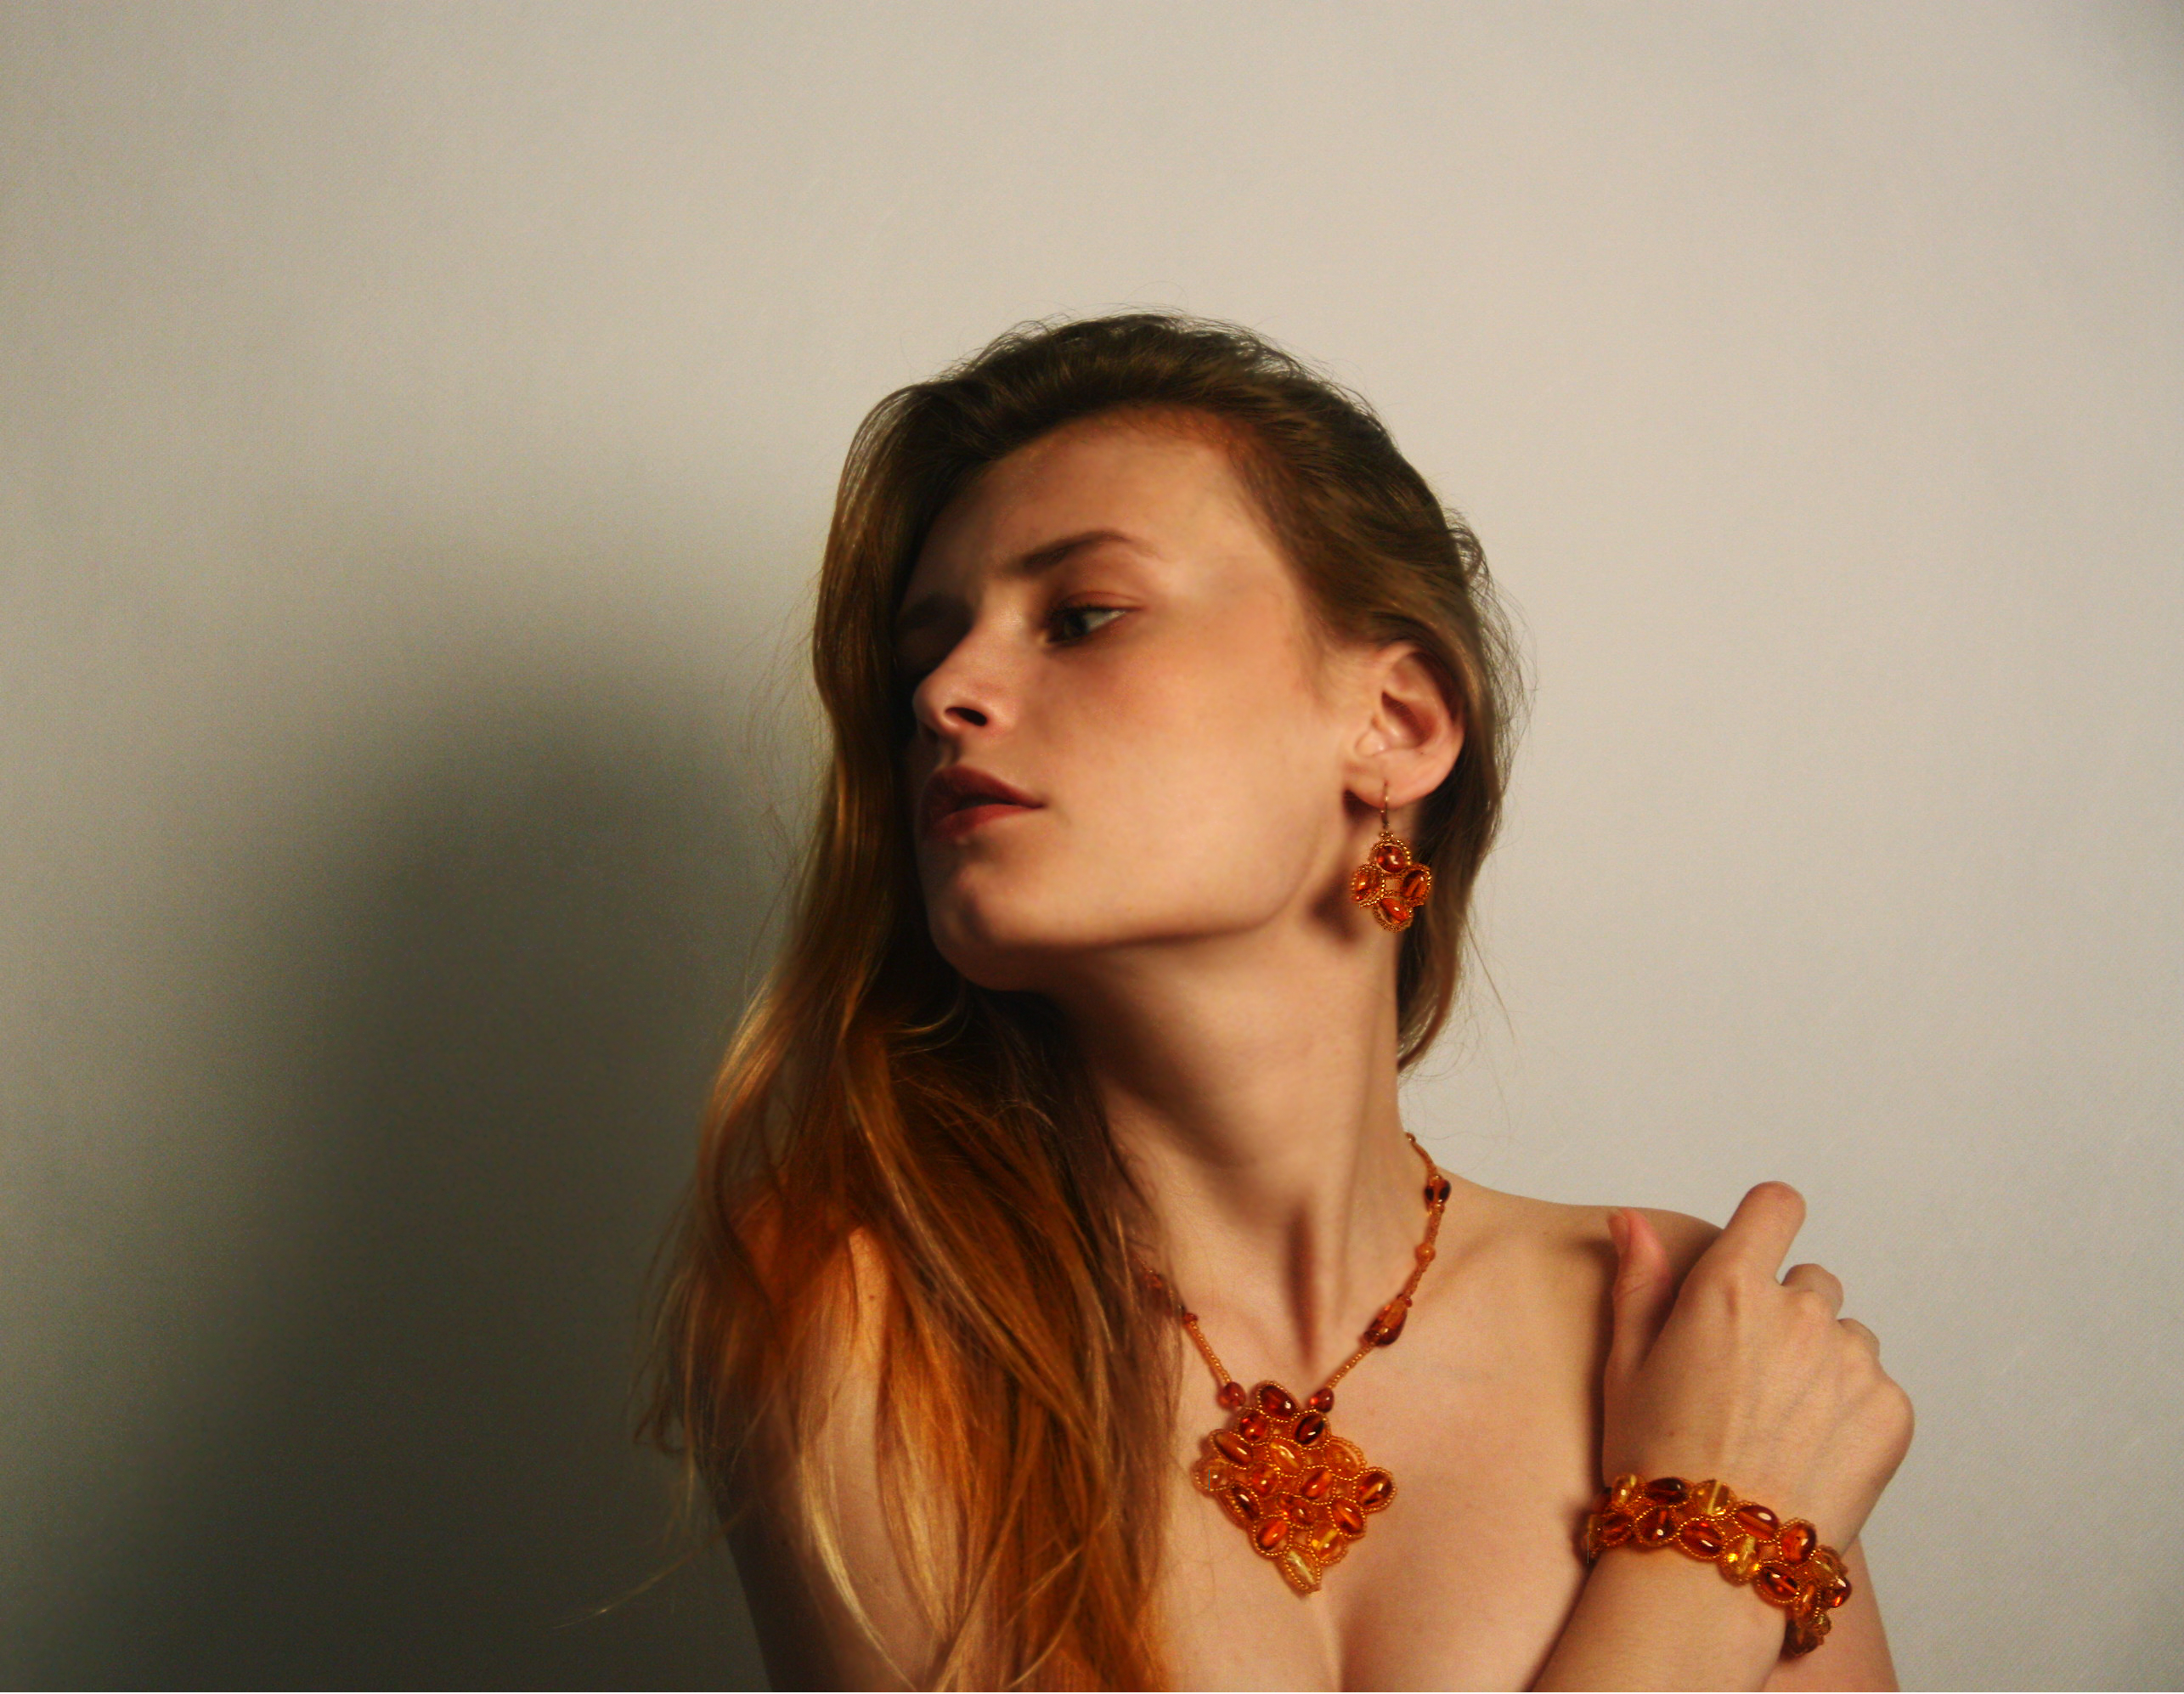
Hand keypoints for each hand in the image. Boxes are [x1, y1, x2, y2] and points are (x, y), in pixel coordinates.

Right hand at [1602, 1183, 1913, 1549]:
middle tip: (1752, 1380)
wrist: (1713, 1554)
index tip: (1762, 1246)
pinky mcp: (1891, 1411)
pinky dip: (1852, 1411)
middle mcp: (1799, 1313)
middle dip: (1788, 1316)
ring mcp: (1851, 1362)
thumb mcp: (1626, 1365)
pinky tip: (1810, 1453)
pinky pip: (1876, 1387)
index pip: (1777, 1206)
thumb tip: (1632, 1221)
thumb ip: (1640, 1281)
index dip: (1770, 1220)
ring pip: (1847, 1338)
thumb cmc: (1654, 1460)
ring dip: (1824, 1364)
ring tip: (1783, 1425)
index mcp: (1730, 1288)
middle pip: (1812, 1282)